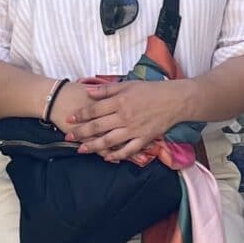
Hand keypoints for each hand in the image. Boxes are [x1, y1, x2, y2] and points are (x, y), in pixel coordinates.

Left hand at [63, 76, 194, 161]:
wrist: (175, 100)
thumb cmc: (151, 90)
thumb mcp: (128, 84)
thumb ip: (107, 89)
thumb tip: (88, 91)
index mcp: (120, 101)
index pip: (95, 109)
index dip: (80, 114)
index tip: (69, 118)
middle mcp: (124, 116)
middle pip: (98, 126)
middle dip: (81, 133)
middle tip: (68, 137)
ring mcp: (134, 129)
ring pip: (109, 141)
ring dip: (93, 146)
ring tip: (81, 150)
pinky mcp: (144, 139)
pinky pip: (128, 150)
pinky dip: (116, 155)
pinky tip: (106, 158)